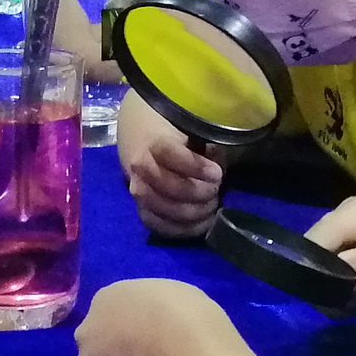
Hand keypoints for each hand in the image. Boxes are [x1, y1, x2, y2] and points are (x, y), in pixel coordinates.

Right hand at [120, 91, 223, 237]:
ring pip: (161, 209)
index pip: (171, 156)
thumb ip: (205, 144)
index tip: (217, 172)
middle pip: (168, 187)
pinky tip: (201, 223)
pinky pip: (156, 224)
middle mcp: (140, 167)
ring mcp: (136, 189)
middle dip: (198, 192)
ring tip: (211, 206)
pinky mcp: (139, 206)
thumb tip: (218, 165)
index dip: (196, 167)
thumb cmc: (173, 127)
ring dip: (192, 213)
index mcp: (153, 141)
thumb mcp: (190, 126)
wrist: (139, 131)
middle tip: (216, 189)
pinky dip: (181, 229)